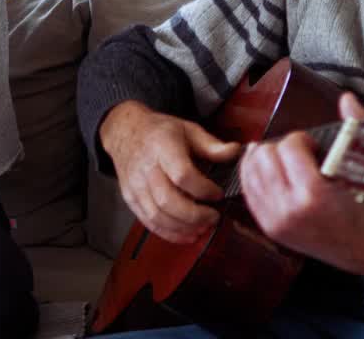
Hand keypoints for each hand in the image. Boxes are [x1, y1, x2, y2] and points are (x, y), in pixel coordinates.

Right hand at [100, 102, 241, 243]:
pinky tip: (187, 234)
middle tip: (214, 216)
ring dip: (183, 228)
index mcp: (163, 148)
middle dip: (195, 215)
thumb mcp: (188, 129)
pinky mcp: (131, 199)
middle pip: (168, 200)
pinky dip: (169, 233)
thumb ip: (212, 145)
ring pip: (157, 216)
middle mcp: (146, 168)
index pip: (182, 174)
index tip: (218, 193)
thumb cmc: (159, 132)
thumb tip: (236, 151)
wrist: (126, 132)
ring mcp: (136, 186)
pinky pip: (149, 222)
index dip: (203, 189)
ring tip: (203, 227)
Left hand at [240, 93, 363, 283]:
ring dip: (265, 160)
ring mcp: (276, 222)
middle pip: (263, 156)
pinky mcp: (270, 229)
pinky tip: (272, 173)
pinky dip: (255, 176)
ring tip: (285, 161)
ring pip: (249, 172)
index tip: (314, 145)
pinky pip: (248, 192)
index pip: (288, 147)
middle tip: (299, 153)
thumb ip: (354, 129)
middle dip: (280, 147)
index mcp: (313, 195)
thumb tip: (347, 99)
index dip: (301, 139)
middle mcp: (288, 210)